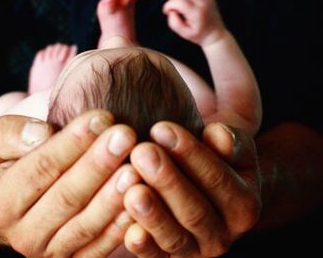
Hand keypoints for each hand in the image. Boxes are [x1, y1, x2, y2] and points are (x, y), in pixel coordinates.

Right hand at [0, 110, 141, 256]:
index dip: (72, 143)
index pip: (40, 168)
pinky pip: (99, 247)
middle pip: (67, 197)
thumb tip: (42, 133)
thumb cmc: (2, 164)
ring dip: (113, 197)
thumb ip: (9, 134)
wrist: (4, 206)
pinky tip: (141, 201)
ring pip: (86, 225)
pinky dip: (121, 228)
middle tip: (126, 135)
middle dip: (99, 164)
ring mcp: (49, 251)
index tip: (101, 117)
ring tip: (137, 168)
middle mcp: (22, 233)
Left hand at [123, 122, 260, 256]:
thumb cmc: (211, 159)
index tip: (161, 128)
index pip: (217, 177)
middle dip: (167, 181)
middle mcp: (223, 234)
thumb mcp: (230, 147)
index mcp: (244, 204)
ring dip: (153, 214)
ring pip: (175, 237)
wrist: (202, 189)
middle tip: (141, 153)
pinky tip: (129, 231)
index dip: (189, 153)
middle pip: (195, 210)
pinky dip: (144, 246)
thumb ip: (229, 140)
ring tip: (132, 190)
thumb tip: (218, 134)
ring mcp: (195, 250)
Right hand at [163, 0, 225, 46]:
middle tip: (171, 11)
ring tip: (177, 5)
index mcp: (197, 13)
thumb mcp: (184, 34)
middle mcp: (203, 3)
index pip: (179, 2)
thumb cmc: (198, 35)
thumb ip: (174, 23)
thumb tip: (171, 11)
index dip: (169, 5)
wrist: (215, 34)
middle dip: (172, 1)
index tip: (165, 11)